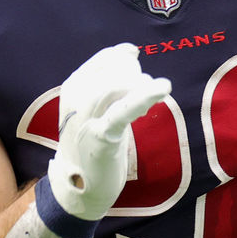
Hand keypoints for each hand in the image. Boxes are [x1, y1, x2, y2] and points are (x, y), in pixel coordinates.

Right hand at [47, 43, 171, 220]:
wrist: (78, 187)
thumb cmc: (93, 141)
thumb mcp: (98, 106)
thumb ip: (112, 78)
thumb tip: (131, 50)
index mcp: (74, 86)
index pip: (108, 58)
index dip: (129, 61)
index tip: (138, 74)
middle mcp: (77, 98)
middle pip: (116, 70)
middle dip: (138, 77)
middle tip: (145, 94)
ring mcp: (87, 118)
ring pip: (118, 86)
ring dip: (142, 87)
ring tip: (154, 95)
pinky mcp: (102, 138)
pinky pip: (122, 111)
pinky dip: (143, 97)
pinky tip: (162, 89)